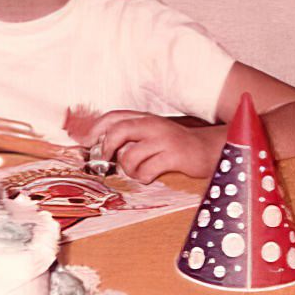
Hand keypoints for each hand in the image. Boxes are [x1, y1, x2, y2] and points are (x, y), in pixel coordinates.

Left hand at [90, 110, 221, 182]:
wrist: (209, 148)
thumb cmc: (176, 144)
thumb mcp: (153, 134)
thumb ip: (132, 136)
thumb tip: (103, 147)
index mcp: (145, 118)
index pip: (113, 117)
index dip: (95, 128)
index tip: (84, 141)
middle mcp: (152, 125)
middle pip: (117, 132)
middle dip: (106, 148)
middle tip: (106, 161)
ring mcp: (163, 139)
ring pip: (129, 156)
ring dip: (128, 170)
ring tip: (138, 172)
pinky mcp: (173, 155)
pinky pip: (147, 170)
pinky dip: (143, 177)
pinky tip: (150, 176)